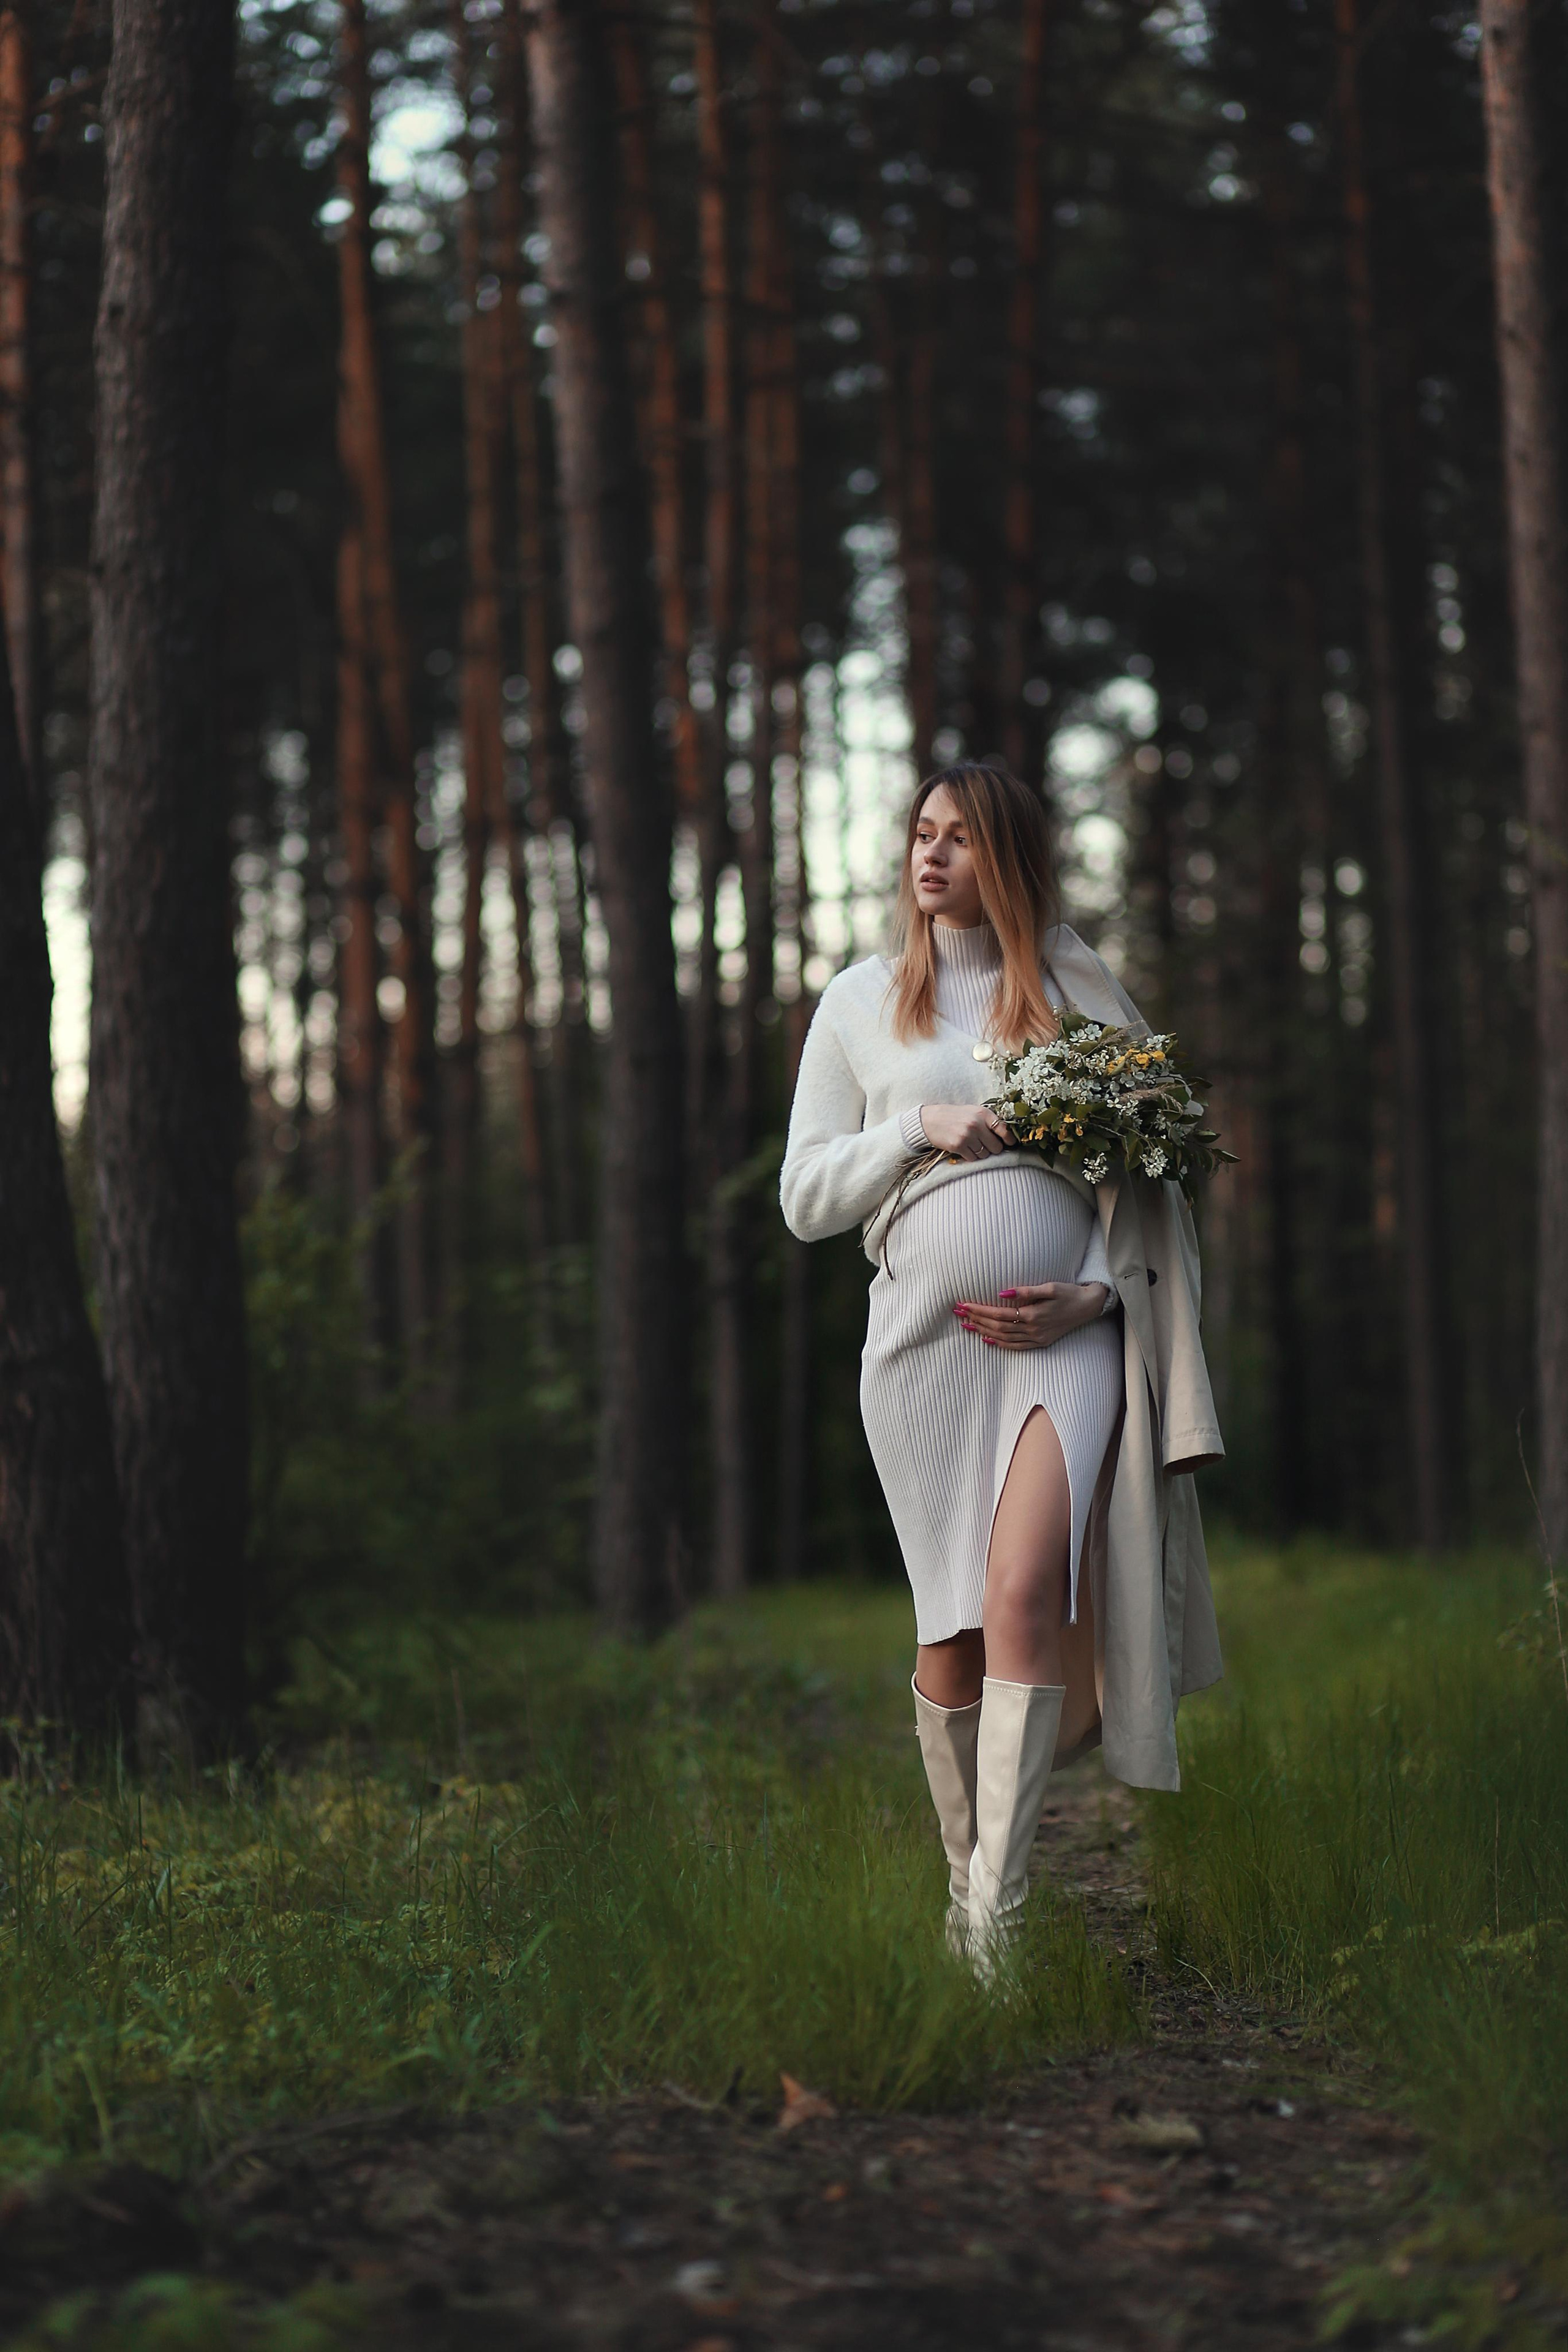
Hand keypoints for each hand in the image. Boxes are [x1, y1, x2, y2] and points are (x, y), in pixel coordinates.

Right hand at [919, 1103, 1014, 1161]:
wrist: (929, 1120)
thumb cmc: (954, 1116)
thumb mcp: (973, 1112)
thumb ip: (988, 1122)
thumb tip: (1006, 1137)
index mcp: (983, 1113)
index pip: (1004, 1130)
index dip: (1009, 1140)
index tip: (1010, 1144)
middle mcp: (977, 1124)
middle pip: (996, 1147)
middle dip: (993, 1149)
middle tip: (985, 1146)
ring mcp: (967, 1135)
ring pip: (985, 1155)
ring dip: (980, 1153)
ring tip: (971, 1145)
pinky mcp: (958, 1145)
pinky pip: (973, 1158)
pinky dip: (971, 1156)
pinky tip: (964, 1149)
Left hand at [953, 1281, 1110, 1349]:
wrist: (1088, 1307)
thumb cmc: (1068, 1293)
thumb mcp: (1049, 1287)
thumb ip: (1026, 1291)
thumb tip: (1002, 1293)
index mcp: (1033, 1315)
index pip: (998, 1314)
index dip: (979, 1310)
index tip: (964, 1304)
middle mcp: (1032, 1329)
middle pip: (997, 1327)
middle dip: (976, 1320)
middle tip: (958, 1313)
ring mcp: (1036, 1338)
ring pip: (1004, 1337)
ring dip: (983, 1331)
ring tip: (966, 1325)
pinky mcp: (1040, 1343)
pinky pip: (1015, 1347)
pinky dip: (1000, 1344)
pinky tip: (987, 1339)